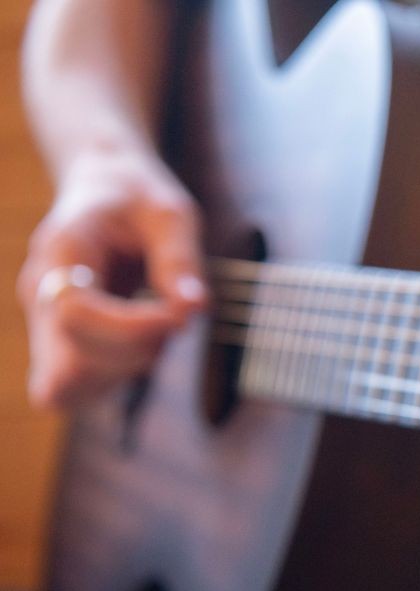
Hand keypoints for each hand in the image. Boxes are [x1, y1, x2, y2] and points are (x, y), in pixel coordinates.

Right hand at [17, 149, 206, 408]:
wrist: (105, 188)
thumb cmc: (139, 197)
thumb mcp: (171, 213)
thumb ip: (180, 259)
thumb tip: (193, 310)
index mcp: (59, 252)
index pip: (75, 315)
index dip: (132, 328)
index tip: (180, 315)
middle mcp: (40, 295)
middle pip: (67, 365)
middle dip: (133, 355)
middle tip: (170, 319)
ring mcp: (44, 324)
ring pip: (68, 387)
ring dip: (127, 370)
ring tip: (157, 326)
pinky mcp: (60, 344)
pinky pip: (76, 388)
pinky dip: (117, 376)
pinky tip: (145, 342)